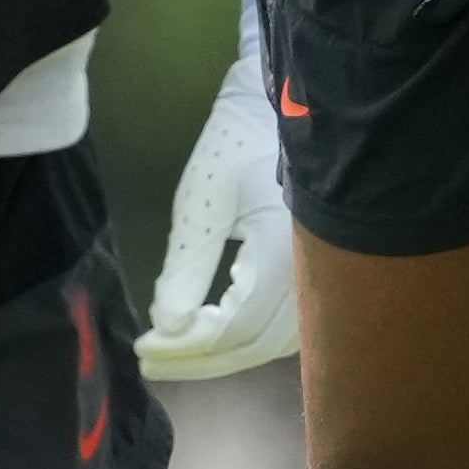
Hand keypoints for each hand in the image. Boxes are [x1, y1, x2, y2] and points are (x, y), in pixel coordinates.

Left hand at [136, 52, 301, 378]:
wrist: (285, 110)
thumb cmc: (239, 144)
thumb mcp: (203, 200)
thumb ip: (187, 268)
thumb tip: (170, 326)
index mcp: (285, 249)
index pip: (235, 326)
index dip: (187, 346)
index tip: (144, 345)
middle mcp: (315, 270)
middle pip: (255, 344)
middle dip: (199, 357)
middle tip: (151, 358)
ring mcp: (325, 273)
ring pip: (274, 341)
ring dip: (225, 353)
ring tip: (178, 353)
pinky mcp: (322, 270)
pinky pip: (288, 324)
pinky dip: (249, 338)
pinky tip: (218, 336)